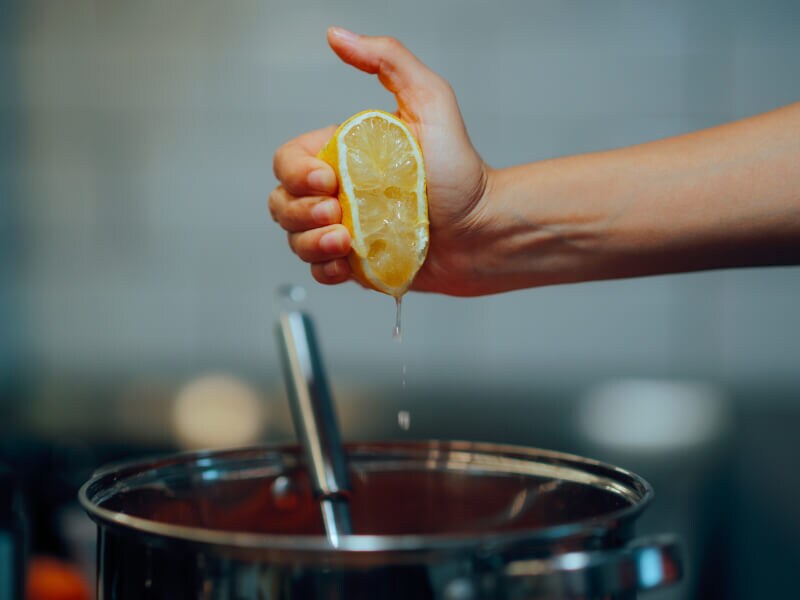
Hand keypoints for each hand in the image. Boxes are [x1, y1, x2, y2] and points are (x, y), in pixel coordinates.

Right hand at [269, 27, 489, 294]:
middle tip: (339, 214)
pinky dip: (324, 269)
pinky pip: (318, 270)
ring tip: (346, 243)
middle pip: (282, 203)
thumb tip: (337, 36)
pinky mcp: (356, 265)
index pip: (289, 162)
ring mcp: (344, 231)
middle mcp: (338, 193)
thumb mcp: (430, 101)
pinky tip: (348, 263)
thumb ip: (388, 59)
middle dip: (300, 212)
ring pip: (295, 239)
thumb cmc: (461, 170)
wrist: (483, 230)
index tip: (328, 180)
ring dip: (310, 243)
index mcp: (343, 155)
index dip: (296, 173)